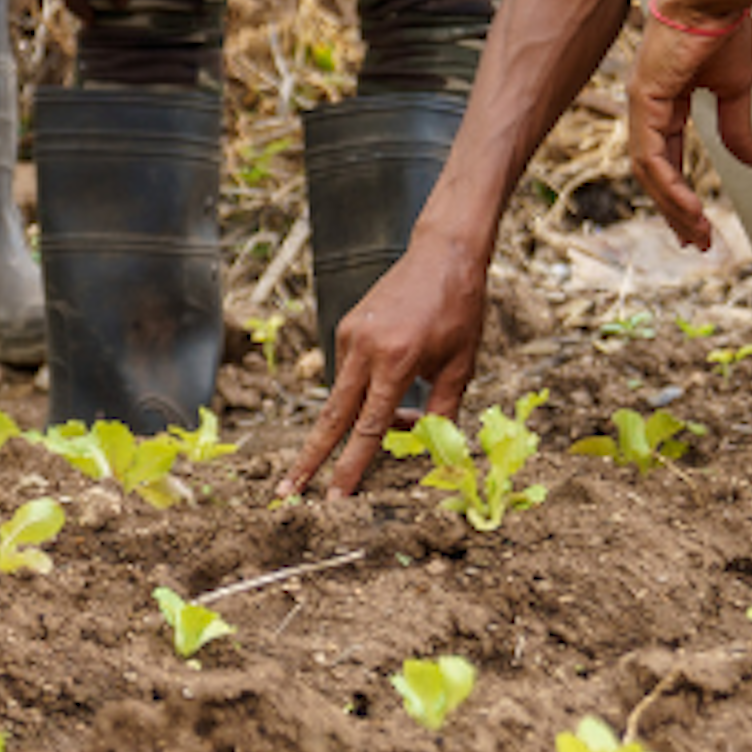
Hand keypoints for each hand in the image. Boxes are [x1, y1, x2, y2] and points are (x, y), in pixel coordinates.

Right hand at [286, 234, 491, 497]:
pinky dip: (366, 390)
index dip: (352, 466)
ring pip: (343, 396)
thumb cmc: (461, 310)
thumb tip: (425, 445)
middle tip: (288, 490)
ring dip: (358, 419)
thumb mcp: (463, 365)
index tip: (334, 496)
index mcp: (398, 361)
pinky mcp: (347, 328)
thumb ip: (443, 409)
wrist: (442, 254)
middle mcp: (365, 349)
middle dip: (311, 458)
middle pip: (332, 417)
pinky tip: (404, 373)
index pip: (368, 427)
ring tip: (407, 416)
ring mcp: (350, 336)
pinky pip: (349, 373)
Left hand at [627, 0, 751, 248]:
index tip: (700, 221)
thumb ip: (734, 127)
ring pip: (647, 168)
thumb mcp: (733, 88)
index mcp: (663, 102)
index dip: (680, 190)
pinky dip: (666, 183)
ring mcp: (640, 102)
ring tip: (694, 232)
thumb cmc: (726, 32)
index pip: (666, 156)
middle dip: (673, 207)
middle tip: (695, 240)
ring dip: (670, 204)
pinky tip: (686, 206)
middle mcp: (645, 105)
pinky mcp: (644, 98)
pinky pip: (650, 152)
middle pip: (652, 170)